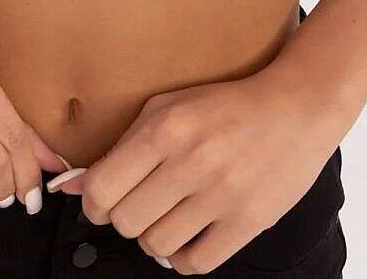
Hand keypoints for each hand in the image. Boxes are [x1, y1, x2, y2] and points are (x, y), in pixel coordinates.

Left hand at [46, 66, 349, 272]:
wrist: (295, 106)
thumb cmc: (225, 104)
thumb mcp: (168, 106)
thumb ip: (121, 145)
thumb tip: (70, 185)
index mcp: (166, 128)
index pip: (102, 189)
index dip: (94, 202)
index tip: (104, 199)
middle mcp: (191, 162)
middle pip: (125, 222)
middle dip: (125, 219)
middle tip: (140, 205)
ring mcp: (221, 195)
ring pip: (156, 246)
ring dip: (155, 237)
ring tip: (168, 216)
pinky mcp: (248, 221)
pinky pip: (194, 264)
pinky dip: (184, 256)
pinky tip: (190, 233)